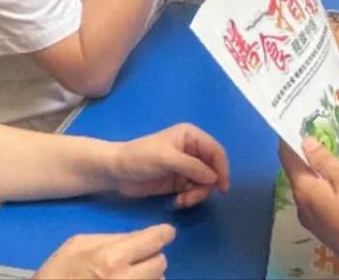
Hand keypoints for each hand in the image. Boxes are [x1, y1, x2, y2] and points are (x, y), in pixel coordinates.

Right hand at [34, 224, 174, 279]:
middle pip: (161, 262)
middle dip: (152, 257)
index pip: (156, 240)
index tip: (163, 234)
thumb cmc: (58, 274)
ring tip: (129, 276)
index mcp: (112, 258)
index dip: (163, 234)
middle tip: (138, 259)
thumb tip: (137, 237)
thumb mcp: (77, 245)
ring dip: (149, 277)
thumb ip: (111, 237)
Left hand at [111, 123, 229, 208]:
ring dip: (196, 194)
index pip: (215, 151)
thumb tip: (214, 177)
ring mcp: (184, 167)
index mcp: (191, 136)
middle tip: (192, 198)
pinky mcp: (177, 182)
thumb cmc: (140, 157)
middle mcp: (191, 151)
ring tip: (181, 201)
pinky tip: (176, 202)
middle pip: (211, 169)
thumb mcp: (166, 159)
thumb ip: (192, 167)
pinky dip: (188, 198)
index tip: (223, 188)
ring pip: (203, 183)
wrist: (116, 172)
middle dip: (205, 185)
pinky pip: (192, 191)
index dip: (222, 168)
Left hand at [278, 138, 338, 279]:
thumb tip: (305, 142)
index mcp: (305, 192)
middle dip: (304, 149)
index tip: (296, 116)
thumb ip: (325, 161)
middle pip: (297, 172)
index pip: (288, 158)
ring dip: (316, 166)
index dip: (290, 136)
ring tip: (331, 144)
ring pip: (309, 186)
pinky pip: (319, 197)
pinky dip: (324, 181)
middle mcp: (303, 207)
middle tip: (318, 125)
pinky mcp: (328, 228)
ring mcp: (315, 221)